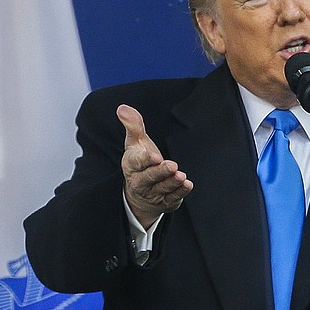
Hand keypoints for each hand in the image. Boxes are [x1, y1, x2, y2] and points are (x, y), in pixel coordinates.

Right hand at [117, 104, 192, 227]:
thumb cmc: (141, 160)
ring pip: (162, 188)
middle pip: (150, 177)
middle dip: (161, 172)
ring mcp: (153, 193)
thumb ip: (133, 125)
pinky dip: (180, 193)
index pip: (136, 162)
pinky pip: (173, 198)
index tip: (155, 156)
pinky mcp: (165, 202)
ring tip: (181, 176)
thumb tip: (122, 108)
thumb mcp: (135, 142)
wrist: (141, 192)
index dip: (145, 160)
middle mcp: (140, 181)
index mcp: (132, 165)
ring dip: (172, 183)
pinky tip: (187, 185)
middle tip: (172, 165)